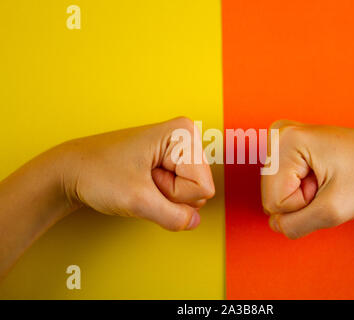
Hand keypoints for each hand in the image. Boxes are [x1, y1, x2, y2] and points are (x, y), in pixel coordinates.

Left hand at [58, 117, 214, 230]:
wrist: (72, 171)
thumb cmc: (97, 172)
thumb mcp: (137, 200)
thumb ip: (173, 216)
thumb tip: (194, 222)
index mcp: (183, 134)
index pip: (202, 187)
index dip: (173, 193)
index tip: (148, 180)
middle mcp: (185, 138)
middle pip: (199, 189)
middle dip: (170, 195)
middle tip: (143, 181)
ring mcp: (178, 150)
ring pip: (191, 194)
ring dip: (164, 196)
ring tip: (141, 181)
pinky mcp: (171, 162)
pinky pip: (180, 192)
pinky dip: (161, 195)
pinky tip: (143, 183)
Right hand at [261, 120, 353, 238]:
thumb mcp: (333, 211)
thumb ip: (295, 225)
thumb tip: (275, 225)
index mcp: (286, 141)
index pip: (274, 201)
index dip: (304, 204)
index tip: (326, 186)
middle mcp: (278, 134)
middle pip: (271, 195)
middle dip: (301, 199)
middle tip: (327, 184)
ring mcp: (281, 137)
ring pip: (275, 191)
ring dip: (303, 194)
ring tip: (326, 179)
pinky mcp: (286, 145)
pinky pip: (280, 183)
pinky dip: (301, 187)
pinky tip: (319, 175)